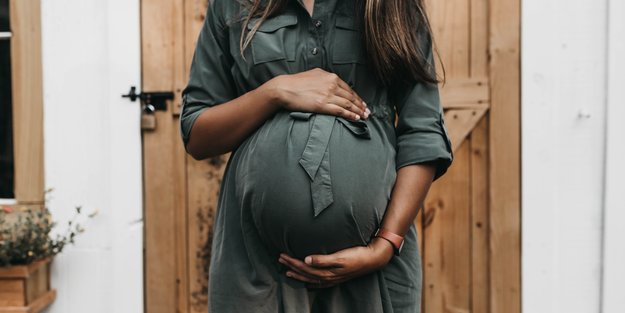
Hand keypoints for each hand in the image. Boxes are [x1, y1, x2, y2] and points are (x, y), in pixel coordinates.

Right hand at [267, 68, 369, 120]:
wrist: (284, 88)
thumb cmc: (296, 83)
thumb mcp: (313, 75)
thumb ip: (325, 78)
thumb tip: (331, 81)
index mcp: (330, 77)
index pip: (348, 88)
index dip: (357, 97)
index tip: (362, 103)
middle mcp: (331, 84)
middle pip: (350, 96)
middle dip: (360, 105)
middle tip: (368, 112)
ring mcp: (327, 94)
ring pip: (348, 104)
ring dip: (358, 111)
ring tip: (364, 116)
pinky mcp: (322, 105)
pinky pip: (340, 110)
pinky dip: (350, 115)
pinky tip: (356, 118)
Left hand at [277, 237, 394, 287]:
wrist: (373, 259)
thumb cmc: (357, 255)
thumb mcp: (340, 256)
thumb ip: (322, 259)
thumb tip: (306, 260)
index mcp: (327, 271)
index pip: (304, 267)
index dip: (292, 262)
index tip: (282, 255)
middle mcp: (328, 277)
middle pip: (305, 273)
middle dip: (291, 266)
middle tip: (280, 259)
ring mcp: (333, 278)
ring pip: (311, 278)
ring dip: (298, 274)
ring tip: (287, 271)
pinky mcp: (338, 277)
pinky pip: (320, 283)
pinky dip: (311, 283)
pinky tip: (308, 284)